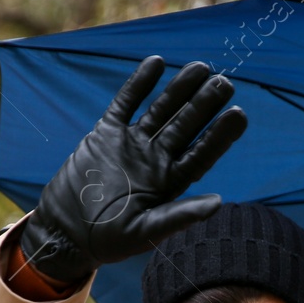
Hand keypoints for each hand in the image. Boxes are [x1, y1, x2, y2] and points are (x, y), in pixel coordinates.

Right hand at [19, 55, 247, 284]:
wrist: (65, 231)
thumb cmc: (109, 240)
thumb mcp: (145, 232)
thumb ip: (179, 216)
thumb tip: (219, 203)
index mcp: (171, 182)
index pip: (202, 154)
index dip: (220, 135)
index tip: (238, 116)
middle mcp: (156, 158)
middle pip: (186, 125)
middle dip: (205, 104)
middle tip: (225, 83)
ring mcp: (132, 143)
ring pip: (161, 110)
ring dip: (180, 89)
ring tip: (201, 67)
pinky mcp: (106, 133)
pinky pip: (125, 103)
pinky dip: (139, 84)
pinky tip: (156, 63)